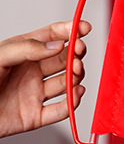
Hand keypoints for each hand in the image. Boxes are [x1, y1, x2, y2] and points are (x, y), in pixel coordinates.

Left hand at [0, 20, 90, 138]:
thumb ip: (26, 48)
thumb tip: (56, 45)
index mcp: (21, 55)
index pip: (49, 39)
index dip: (68, 32)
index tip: (83, 27)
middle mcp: (31, 73)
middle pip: (63, 61)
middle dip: (75, 55)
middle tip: (80, 51)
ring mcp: (34, 94)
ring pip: (65, 85)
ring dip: (76, 77)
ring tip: (76, 71)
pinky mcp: (36, 116)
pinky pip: (60, 111)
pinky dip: (73, 103)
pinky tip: (77, 93)